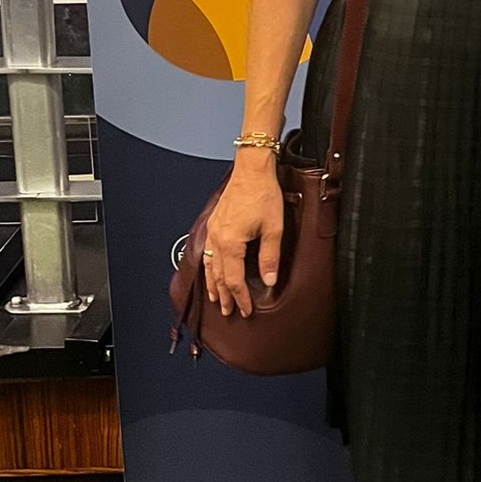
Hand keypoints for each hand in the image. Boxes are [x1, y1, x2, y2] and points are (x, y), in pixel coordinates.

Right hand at [203, 155, 284, 316]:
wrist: (251, 170)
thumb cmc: (263, 194)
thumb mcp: (273, 228)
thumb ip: (270, 257)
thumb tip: (269, 280)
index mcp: (230, 243)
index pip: (234, 280)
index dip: (240, 298)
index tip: (245, 310)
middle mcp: (217, 239)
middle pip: (219, 276)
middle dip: (224, 296)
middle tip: (228, 311)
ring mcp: (213, 231)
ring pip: (209, 265)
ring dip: (213, 284)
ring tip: (216, 299)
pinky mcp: (214, 223)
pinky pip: (207, 252)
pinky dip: (208, 267)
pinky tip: (210, 271)